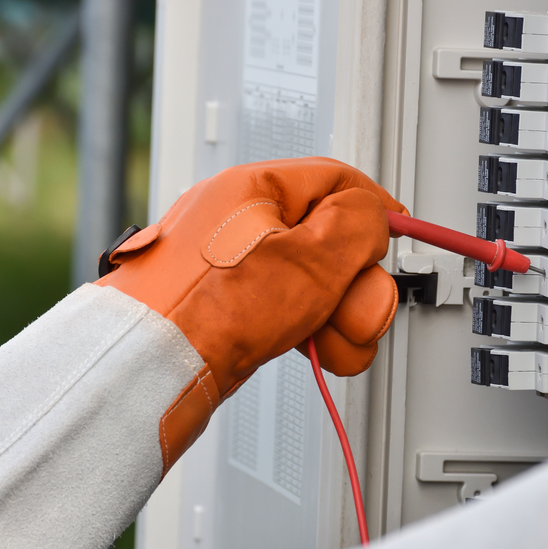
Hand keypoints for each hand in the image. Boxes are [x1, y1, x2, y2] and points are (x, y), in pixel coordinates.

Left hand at [97, 157, 407, 470]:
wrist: (147, 369)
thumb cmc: (207, 311)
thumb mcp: (309, 257)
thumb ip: (357, 225)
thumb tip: (374, 217)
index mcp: (252, 190)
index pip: (334, 179)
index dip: (375, 207)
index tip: (400, 231)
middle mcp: (241, 225)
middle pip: (329, 240)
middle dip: (356, 284)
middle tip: (356, 312)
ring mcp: (234, 270)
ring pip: (314, 284)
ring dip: (339, 318)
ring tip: (331, 344)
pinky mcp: (230, 309)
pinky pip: (289, 311)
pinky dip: (310, 334)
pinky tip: (313, 354)